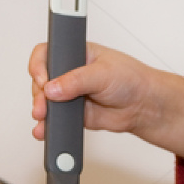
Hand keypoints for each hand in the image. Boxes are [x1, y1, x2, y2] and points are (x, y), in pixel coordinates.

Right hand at [28, 42, 183, 160]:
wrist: (144, 106)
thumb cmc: (131, 80)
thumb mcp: (103, 73)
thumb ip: (76, 80)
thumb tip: (52, 89)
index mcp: (76, 53)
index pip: (48, 53)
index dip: (39, 65)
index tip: (42, 78)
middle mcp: (70, 72)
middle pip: (42, 79)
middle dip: (38, 93)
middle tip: (44, 104)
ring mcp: (70, 94)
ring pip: (45, 101)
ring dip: (41, 110)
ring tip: (44, 118)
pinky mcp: (73, 113)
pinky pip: (55, 120)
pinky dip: (47, 126)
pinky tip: (44, 130)